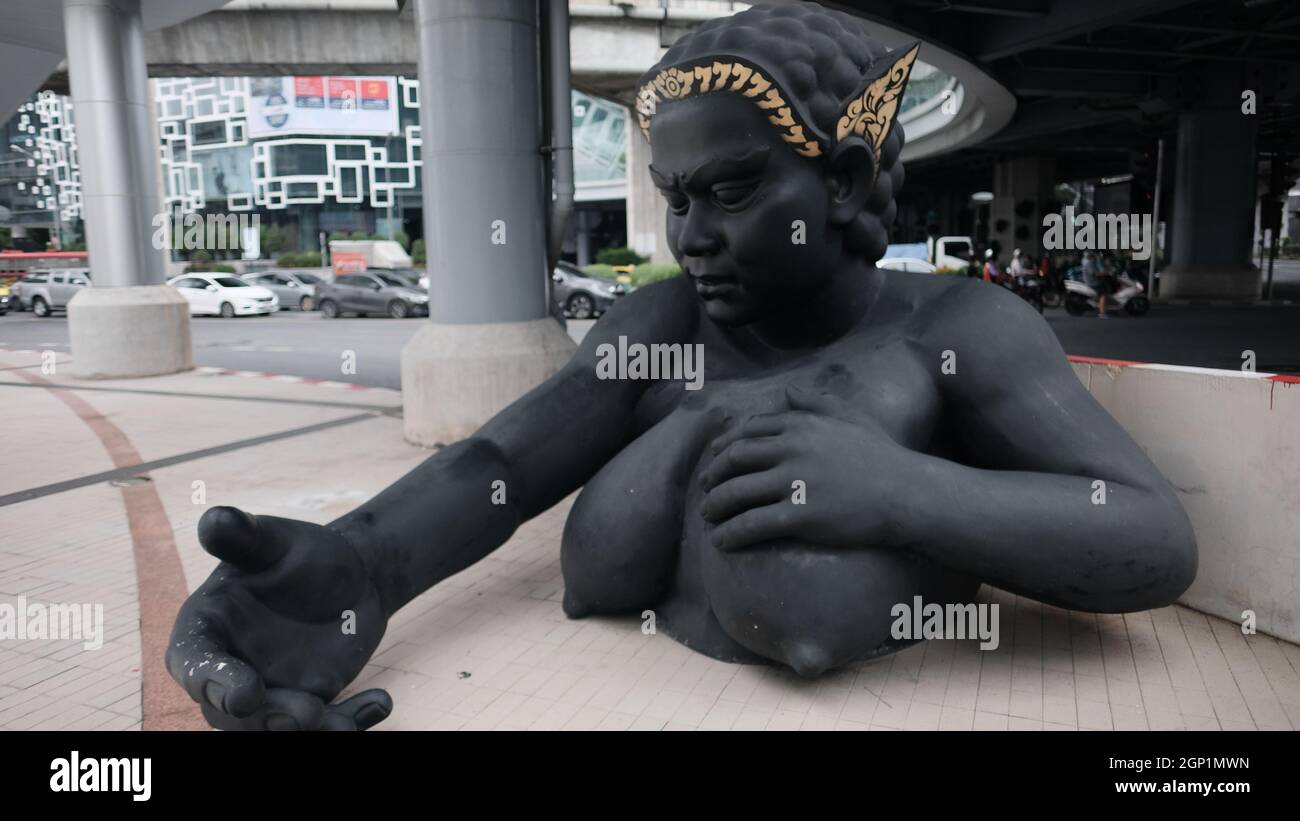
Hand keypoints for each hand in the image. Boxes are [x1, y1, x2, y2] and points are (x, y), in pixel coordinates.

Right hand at [167, 506, 391, 730]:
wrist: (351, 574)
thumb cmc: (300, 553)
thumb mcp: (276, 540)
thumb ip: (244, 536)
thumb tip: (214, 517)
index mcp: (206, 630)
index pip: (193, 663)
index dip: (212, 681)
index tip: (244, 692)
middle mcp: (229, 671)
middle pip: (232, 715)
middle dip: (268, 719)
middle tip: (307, 714)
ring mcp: (268, 694)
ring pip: (277, 729)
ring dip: (311, 730)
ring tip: (346, 725)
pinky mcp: (308, 706)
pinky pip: (325, 726)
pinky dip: (352, 722)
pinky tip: (382, 702)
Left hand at [699, 385, 911, 550]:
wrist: (907, 493)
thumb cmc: (883, 457)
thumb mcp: (851, 418)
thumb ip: (817, 403)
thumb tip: (790, 391)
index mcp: (801, 425)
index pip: (748, 431)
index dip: (724, 446)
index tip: (714, 458)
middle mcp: (792, 449)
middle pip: (736, 459)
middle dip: (713, 474)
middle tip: (703, 489)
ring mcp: (795, 482)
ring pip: (737, 492)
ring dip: (715, 505)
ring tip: (707, 517)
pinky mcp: (800, 515)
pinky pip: (752, 524)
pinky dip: (730, 533)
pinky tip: (720, 542)